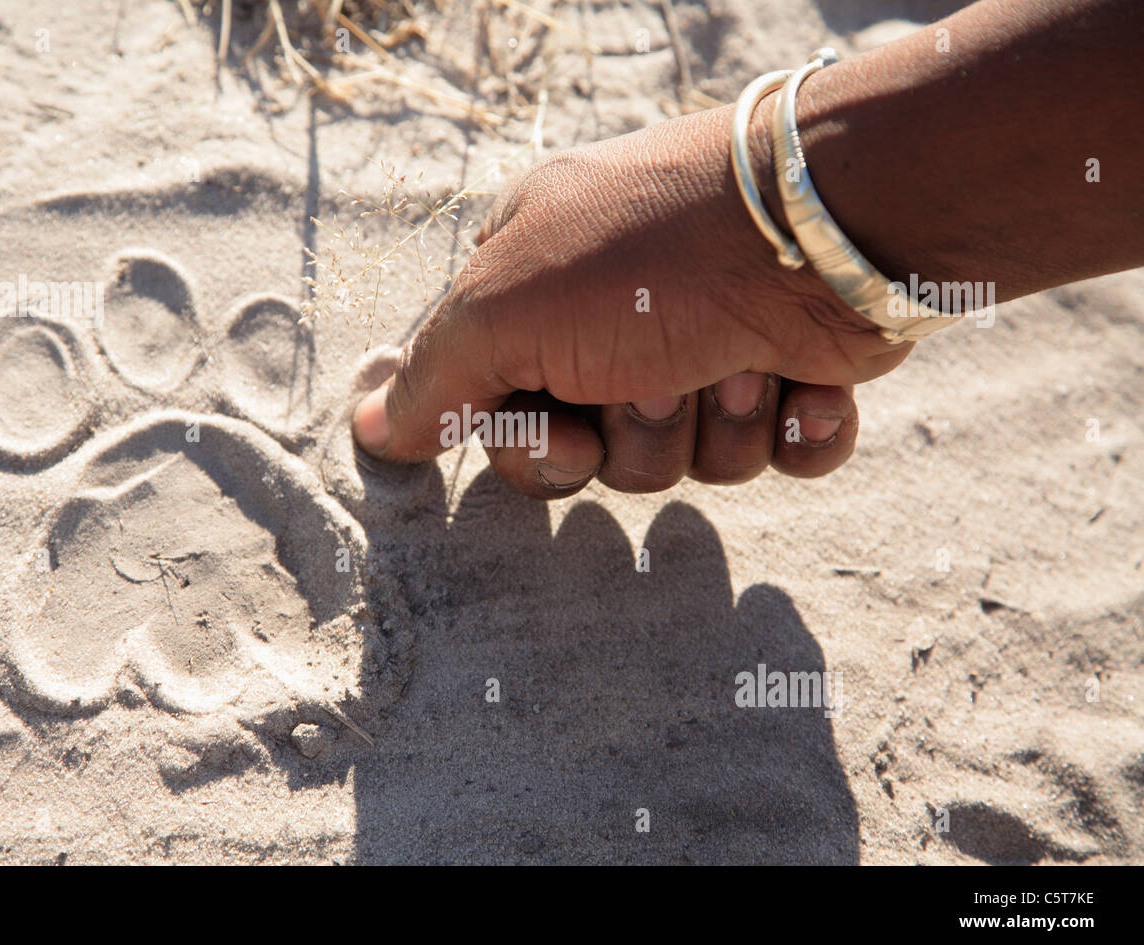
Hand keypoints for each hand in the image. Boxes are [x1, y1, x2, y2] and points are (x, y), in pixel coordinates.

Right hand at [352, 103, 911, 497]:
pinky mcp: (792, 376)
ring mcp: (708, 347)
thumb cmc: (655, 259)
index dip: (534, 448)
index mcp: (539, 291)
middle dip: (636, 435)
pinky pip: (780, 458)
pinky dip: (795, 432)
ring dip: (719, 424)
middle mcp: (617, 322)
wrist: (827, 226)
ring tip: (741, 358)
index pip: (501, 415)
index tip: (568, 429)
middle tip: (660, 377)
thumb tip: (371, 432)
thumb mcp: (509, 309)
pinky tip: (802, 384)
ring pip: (690, 464)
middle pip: (597, 455)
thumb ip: (436, 378)